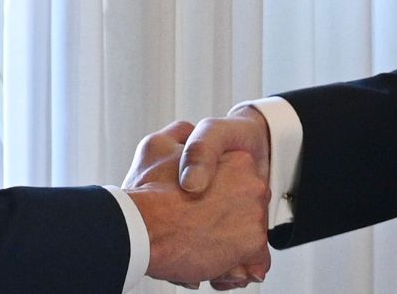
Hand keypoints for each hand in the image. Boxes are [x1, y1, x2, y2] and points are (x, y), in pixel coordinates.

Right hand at [126, 121, 270, 286]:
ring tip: (198, 243)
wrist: (141, 229)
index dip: (213, 193)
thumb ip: (179, 135)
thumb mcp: (158, 145)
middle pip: (242, 209)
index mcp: (238, 160)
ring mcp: (255, 215)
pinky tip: (206, 259)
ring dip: (227, 242)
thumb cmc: (149, 190)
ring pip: (244, 234)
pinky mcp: (252, 245)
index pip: (235, 180)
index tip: (195, 202)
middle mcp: (254, 185)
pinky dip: (230, 263)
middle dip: (222, 219)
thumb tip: (187, 132)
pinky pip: (249, 259)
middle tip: (195, 225)